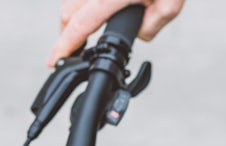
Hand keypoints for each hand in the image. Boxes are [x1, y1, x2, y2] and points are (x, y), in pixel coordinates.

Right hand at [49, 0, 185, 65]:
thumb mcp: (170, 5)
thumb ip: (151, 26)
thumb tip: (138, 35)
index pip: (81, 24)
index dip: (66, 45)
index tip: (55, 60)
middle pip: (67, 12)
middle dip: (65, 36)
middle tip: (69, 54)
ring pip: (72, 1)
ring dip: (72, 19)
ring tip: (81, 37)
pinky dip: (82, 7)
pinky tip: (93, 16)